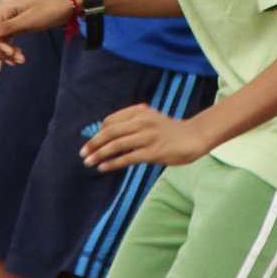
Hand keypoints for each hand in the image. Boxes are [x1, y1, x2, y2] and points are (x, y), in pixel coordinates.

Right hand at [0, 0, 73, 64]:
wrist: (68, 4)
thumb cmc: (49, 10)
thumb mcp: (29, 20)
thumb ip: (8, 27)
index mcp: (5, 8)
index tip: (11, 53)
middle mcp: (5, 12)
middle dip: (3, 51)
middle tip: (18, 60)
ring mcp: (12, 18)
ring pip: (1, 39)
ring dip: (8, 52)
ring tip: (20, 60)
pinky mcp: (19, 24)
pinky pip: (9, 38)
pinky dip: (12, 48)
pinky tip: (18, 56)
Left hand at [81, 103, 210, 170]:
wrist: (193, 137)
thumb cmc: (168, 130)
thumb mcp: (149, 119)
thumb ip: (131, 123)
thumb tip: (106, 135)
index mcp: (139, 110)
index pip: (110, 121)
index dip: (99, 133)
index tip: (92, 143)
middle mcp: (142, 121)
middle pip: (110, 132)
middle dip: (93, 143)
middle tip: (82, 153)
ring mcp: (147, 136)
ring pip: (116, 145)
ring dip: (99, 154)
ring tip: (88, 162)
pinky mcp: (153, 152)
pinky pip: (127, 158)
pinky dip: (112, 163)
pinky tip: (103, 167)